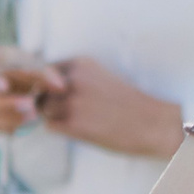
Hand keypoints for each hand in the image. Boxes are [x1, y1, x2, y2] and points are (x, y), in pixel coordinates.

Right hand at [0, 44, 43, 136]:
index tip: (5, 85)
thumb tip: (61, 87)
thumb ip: (43, 72)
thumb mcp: (28, 61)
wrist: (10, 75)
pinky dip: (6, 127)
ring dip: (8, 119)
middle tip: (31, 105)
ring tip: (34, 115)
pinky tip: (24, 121)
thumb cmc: (16, 62)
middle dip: (5, 105)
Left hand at [23, 55, 182, 157]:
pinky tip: (79, 130)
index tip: (59, 94)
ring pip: (43, 109)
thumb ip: (74, 78)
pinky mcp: (74, 124)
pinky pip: (50, 126)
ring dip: (54, 117)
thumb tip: (44, 90)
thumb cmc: (129, 103)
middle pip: (40, 90)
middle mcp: (74, 79)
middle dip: (48, 101)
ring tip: (76, 121)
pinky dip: (60, 130)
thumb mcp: (100, 78)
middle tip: (67, 111)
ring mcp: (72, 102)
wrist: (153, 124)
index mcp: (81, 63)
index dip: (48, 84)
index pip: (44, 70)